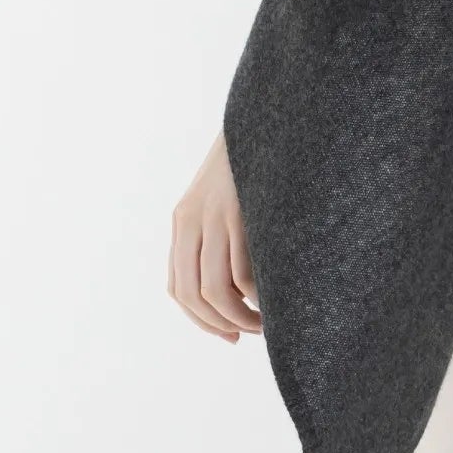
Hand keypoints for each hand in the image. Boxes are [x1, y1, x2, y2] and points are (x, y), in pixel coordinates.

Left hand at [168, 129, 261, 340]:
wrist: (263, 117)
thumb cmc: (254, 163)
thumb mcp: (226, 199)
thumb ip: (220, 234)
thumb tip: (237, 287)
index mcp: (183, 222)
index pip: (179, 289)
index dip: (201, 321)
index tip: (228, 334)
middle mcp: (190, 223)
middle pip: (193, 295)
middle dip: (219, 325)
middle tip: (246, 335)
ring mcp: (213, 218)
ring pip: (215, 289)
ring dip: (239, 318)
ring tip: (263, 324)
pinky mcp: (239, 214)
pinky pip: (242, 270)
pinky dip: (256, 295)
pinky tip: (274, 299)